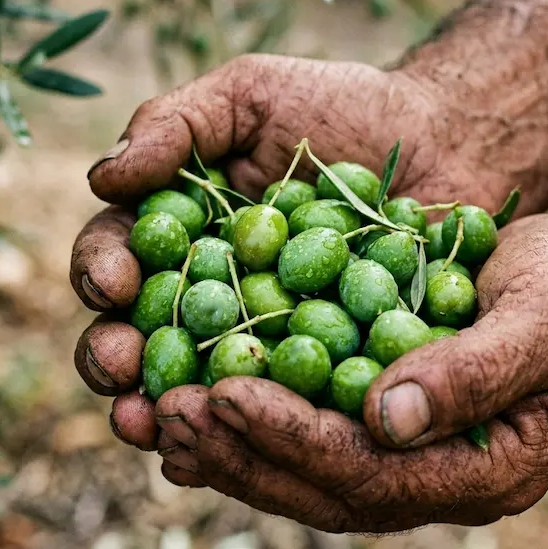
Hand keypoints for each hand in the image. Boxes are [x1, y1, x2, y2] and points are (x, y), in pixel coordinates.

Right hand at [71, 54, 515, 395]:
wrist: (444, 140)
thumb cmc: (342, 107)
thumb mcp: (252, 95)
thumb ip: (177, 125)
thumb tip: (103, 178)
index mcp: (183, 233)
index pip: (122, 258)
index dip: (105, 270)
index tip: (113, 282)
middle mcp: (214, 293)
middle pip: (148, 336)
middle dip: (120, 357)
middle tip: (119, 370)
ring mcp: (268, 338)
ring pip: (206, 385)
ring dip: (173, 411)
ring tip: (157, 427)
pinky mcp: (325, 370)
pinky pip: (284, 407)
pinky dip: (255, 433)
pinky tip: (234, 453)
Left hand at [115, 199, 547, 531]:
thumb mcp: (546, 322)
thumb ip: (476, 374)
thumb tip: (387, 419)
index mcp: (484, 472)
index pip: (371, 475)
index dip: (293, 437)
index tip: (223, 393)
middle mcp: (439, 477)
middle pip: (323, 487)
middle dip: (240, 452)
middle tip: (164, 415)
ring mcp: (413, 452)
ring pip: (305, 470)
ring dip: (230, 444)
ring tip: (158, 414)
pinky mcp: (390, 416)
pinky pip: (310, 430)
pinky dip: (252, 420)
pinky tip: (199, 399)